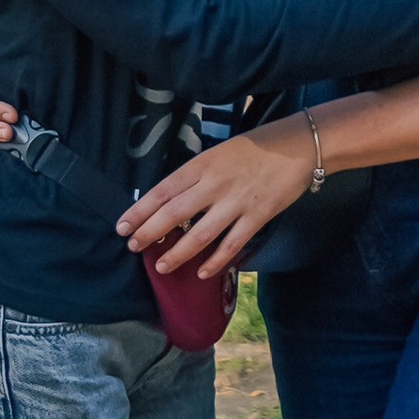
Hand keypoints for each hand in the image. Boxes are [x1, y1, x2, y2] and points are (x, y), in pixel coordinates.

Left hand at [117, 127, 317, 280]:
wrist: (297, 146)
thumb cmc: (254, 147)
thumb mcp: (217, 153)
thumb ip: (196, 176)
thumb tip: (169, 201)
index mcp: (202, 165)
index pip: (162, 191)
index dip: (140, 211)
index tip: (122, 227)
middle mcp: (215, 184)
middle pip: (174, 213)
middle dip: (149, 233)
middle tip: (133, 247)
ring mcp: (236, 202)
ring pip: (200, 234)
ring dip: (178, 253)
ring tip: (161, 266)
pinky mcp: (258, 216)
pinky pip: (232, 244)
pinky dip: (215, 261)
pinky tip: (202, 272)